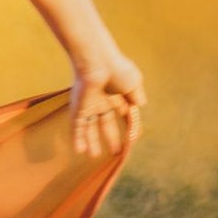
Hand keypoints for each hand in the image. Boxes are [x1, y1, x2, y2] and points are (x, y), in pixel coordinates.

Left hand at [68, 43, 144, 160]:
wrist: (97, 62)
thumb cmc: (118, 70)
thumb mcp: (134, 83)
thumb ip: (137, 96)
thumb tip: (140, 106)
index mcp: (117, 94)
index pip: (124, 114)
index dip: (129, 127)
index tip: (132, 139)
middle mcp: (102, 100)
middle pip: (105, 123)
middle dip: (110, 137)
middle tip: (114, 151)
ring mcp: (89, 105)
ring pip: (89, 127)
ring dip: (91, 141)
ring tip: (93, 155)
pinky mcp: (78, 108)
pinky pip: (77, 126)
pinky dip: (78, 138)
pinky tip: (79, 151)